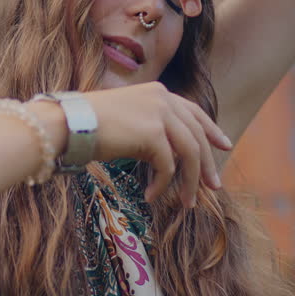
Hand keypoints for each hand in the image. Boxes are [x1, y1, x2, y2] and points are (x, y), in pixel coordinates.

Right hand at [83, 82, 232, 205]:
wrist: (69, 124)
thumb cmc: (89, 125)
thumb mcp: (127, 118)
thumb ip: (151, 126)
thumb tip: (169, 152)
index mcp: (158, 92)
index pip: (193, 111)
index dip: (211, 129)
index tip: (225, 145)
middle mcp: (163, 99)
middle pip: (196, 136)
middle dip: (207, 164)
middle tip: (213, 186)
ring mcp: (160, 114)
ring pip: (189, 154)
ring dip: (190, 182)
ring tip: (187, 203)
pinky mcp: (153, 134)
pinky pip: (167, 167)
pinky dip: (163, 186)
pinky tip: (152, 196)